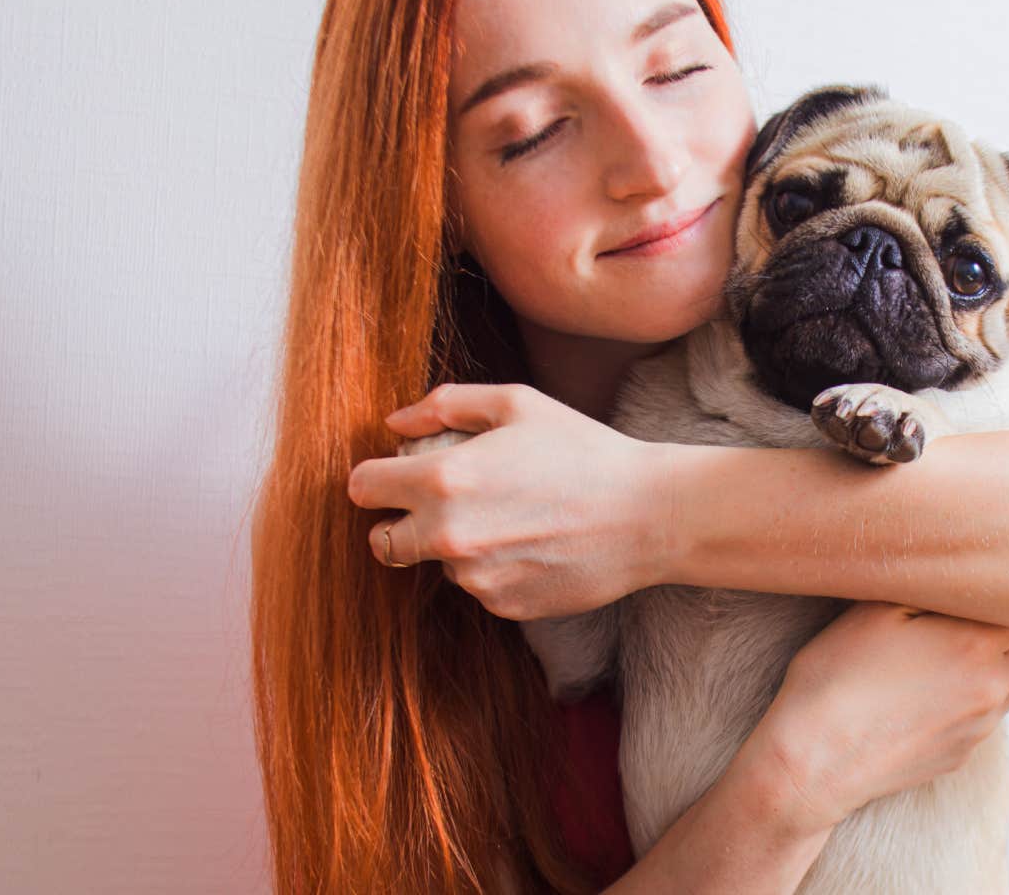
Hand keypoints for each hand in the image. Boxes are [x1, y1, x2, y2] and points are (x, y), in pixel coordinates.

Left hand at [345, 383, 673, 618]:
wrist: (646, 514)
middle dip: (401, 522)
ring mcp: (475, 578)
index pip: (362, 488)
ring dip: (457, 544)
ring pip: (436, 564)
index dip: (377, 477)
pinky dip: (494, 568)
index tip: (399, 474)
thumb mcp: (517, 403)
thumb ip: (444, 405)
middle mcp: (448, 536)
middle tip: (443, 503)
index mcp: (443, 480)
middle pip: (381, 542)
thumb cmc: (583, 450)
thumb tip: (394, 422)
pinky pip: (478, 586)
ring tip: (513, 516)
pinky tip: (534, 542)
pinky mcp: (502, 606)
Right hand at [741, 602, 1008, 835]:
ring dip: (999, 664)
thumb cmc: (837, 678)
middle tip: (970, 611)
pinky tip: (933, 693)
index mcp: (977, 645)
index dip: (1007, 594)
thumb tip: (951, 573)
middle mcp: (990, 688)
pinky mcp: (959, 755)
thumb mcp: (874, 610)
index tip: (984, 584)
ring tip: (956, 652)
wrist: (815, 761)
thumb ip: (924, 587)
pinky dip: (973, 700)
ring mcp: (978, 728)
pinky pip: (984, 719)